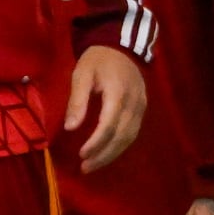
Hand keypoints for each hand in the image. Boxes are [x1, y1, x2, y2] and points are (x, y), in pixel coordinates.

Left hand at [64, 45, 147, 173]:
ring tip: (93, 165)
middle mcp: (134, 103)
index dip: (96, 143)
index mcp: (118, 93)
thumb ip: (77, 100)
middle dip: (104, 155)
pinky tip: (107, 153)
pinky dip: (120, 146)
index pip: (109, 125)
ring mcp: (141, 106)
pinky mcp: (143, 109)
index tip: (82, 155)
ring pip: (130, 137)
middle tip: (85, 168)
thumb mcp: (81, 75)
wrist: (120, 46)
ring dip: (112, 154)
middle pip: (122, 136)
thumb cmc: (97, 60)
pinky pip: (133, 132)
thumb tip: (70, 128)